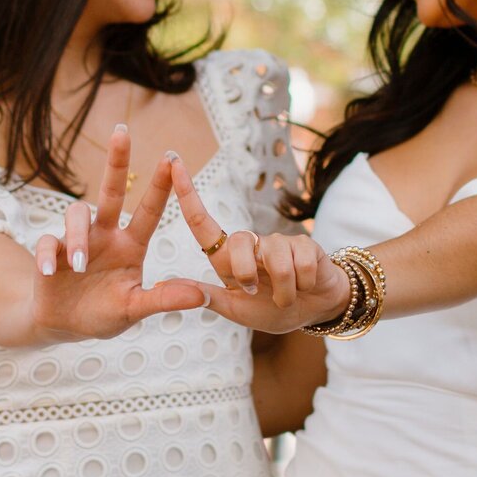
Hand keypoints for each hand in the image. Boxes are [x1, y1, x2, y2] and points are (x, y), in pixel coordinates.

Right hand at [31, 129, 209, 338]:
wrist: (63, 325)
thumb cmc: (103, 313)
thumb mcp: (135, 309)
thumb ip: (163, 300)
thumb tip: (202, 296)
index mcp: (130, 246)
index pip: (149, 211)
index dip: (160, 186)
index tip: (171, 158)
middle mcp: (105, 235)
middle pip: (111, 191)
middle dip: (117, 161)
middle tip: (122, 132)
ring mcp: (77, 241)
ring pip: (77, 215)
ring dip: (78, 237)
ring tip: (79, 265)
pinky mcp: (51, 253)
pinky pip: (47, 243)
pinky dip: (47, 255)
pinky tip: (49, 272)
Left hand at [158, 154, 352, 332]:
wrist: (312, 311)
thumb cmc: (270, 309)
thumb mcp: (236, 309)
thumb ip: (209, 297)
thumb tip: (164, 286)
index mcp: (228, 259)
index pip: (203, 224)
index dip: (187, 195)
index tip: (174, 164)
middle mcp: (251, 243)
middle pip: (240, 242)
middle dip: (247, 273)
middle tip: (257, 293)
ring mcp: (279, 241)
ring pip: (277, 261)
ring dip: (284, 291)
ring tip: (287, 297)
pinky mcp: (305, 243)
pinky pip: (302, 264)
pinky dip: (304, 284)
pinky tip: (306, 284)